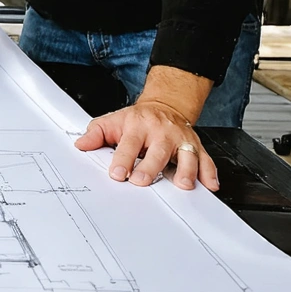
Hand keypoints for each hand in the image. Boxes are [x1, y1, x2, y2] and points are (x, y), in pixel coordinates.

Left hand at [74, 100, 218, 191]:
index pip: (129, 144)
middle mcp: (162, 132)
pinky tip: (210, 185)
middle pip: (157, 151)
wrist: (165, 106)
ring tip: (182, 184)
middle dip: (150, 167)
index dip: (122, 159)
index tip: (116, 173)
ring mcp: (181, 139)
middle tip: (141, 181)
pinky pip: (206, 159)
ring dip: (186, 170)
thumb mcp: (113, 121)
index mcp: (139, 125)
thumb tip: (81, 145)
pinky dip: (209, 172)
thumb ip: (96, 134)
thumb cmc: (137, 120)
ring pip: (186, 154)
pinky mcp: (196, 146)